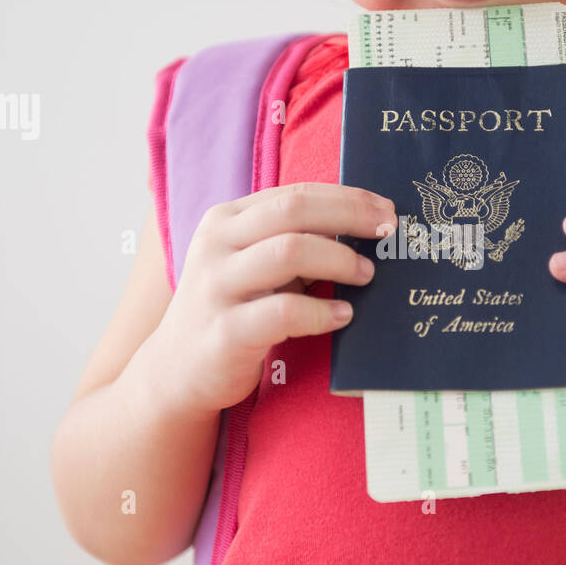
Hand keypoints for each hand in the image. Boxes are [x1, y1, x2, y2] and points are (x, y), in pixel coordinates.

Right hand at [153, 182, 395, 415]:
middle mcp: (217, 245)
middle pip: (294, 212)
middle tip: (388, 233)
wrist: (177, 370)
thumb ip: (292, 240)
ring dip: (339, 260)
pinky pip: (284, 312)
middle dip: (350, 216)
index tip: (385, 210)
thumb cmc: (232, 309)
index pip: (295, 194)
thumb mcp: (253, 264)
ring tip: (366, 275)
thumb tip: (364, 227)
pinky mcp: (225, 331)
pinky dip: (322, 312)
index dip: (347, 198)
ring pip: (289, 252)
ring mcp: (216, 287)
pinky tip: (343, 316)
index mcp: (227, 220)